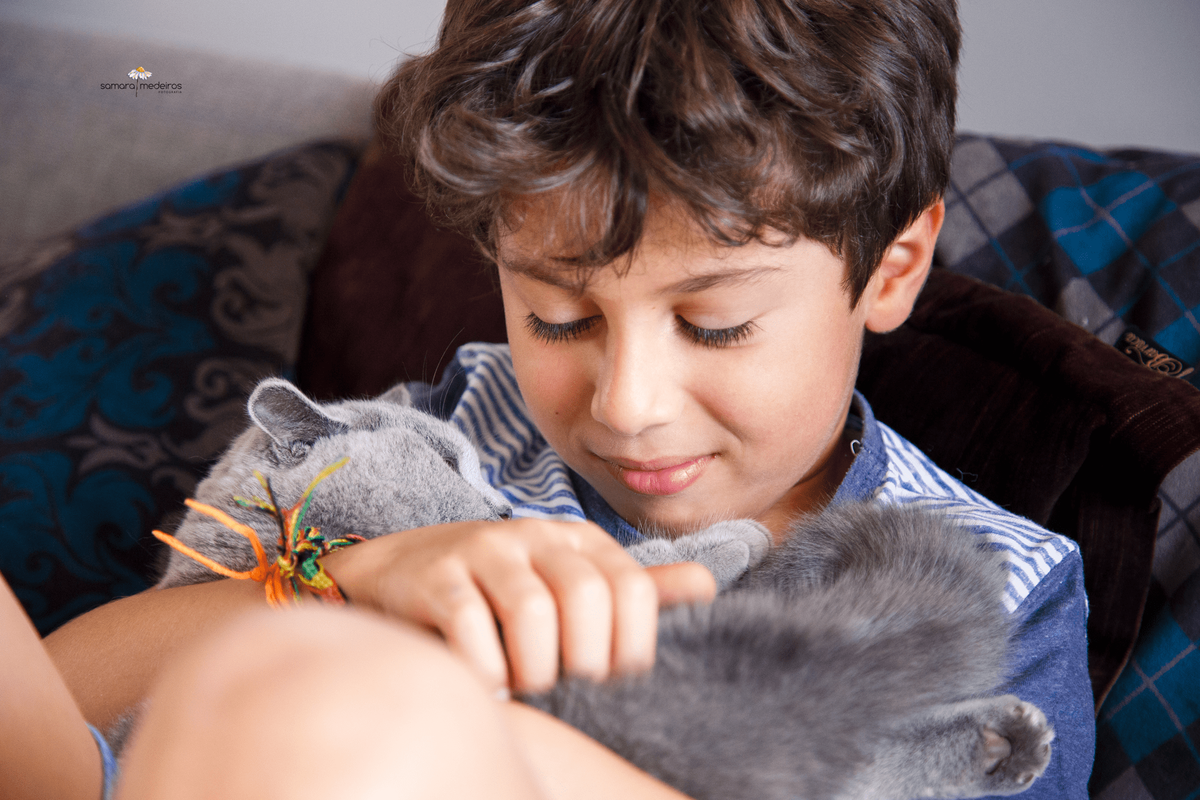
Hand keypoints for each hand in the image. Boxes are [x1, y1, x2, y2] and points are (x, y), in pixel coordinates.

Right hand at [319, 519, 715, 694]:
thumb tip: (708, 586)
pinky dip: (486, 672)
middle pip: (587, 599)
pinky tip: (486, 683)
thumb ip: (635, 590)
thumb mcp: (569, 583)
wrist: (396, 572)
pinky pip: (471, 628)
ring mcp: (482, 552)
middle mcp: (534, 536)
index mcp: (578, 540)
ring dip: (533, 669)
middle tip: (563, 684)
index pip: (633, 590)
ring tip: (523, 681)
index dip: (631, 648)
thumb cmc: (498, 591)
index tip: (608, 679)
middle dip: (582, 661)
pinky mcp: (435, 579)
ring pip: (532, 615)